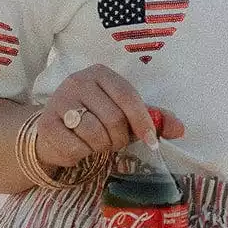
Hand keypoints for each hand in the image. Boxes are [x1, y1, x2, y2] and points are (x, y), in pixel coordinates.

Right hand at [34, 66, 184, 168]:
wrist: (56, 130)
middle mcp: (78, 81)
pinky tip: (79, 146)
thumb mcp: (126, 115)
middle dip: (119, 138)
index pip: (128, 96)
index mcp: (100, 73)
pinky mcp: (46, 124)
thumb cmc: (96, 118)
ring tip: (97, 143)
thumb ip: (152, 119)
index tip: (151, 142)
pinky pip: (75, 146)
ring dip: (101, 147)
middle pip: (113, 118)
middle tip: (115, 142)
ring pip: (95, 133)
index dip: (143, 122)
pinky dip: (83, 154)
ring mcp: (60, 101)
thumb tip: (181, 129)